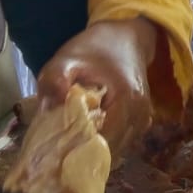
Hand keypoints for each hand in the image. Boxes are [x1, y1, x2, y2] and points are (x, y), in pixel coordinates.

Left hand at [35, 18, 161, 154]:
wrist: (127, 35)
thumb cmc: (96, 47)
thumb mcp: (67, 58)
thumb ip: (55, 80)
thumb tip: (48, 109)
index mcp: (126, 100)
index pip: (105, 143)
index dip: (80, 153)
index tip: (57, 157)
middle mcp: (140, 113)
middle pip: (113, 151)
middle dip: (86, 156)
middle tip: (60, 157)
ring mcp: (144, 117)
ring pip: (119, 148)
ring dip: (97, 151)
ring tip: (72, 149)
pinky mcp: (142, 118)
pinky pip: (124, 140)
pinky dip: (107, 144)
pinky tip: (89, 138)